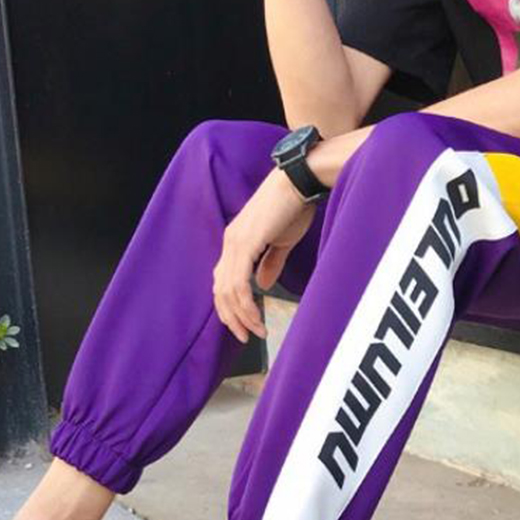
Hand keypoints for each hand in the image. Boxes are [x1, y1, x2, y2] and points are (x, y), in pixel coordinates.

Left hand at [213, 168, 316, 343]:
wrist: (298, 182)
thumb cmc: (293, 207)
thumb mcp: (280, 242)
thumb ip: (269, 264)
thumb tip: (262, 285)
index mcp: (236, 242)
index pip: (224, 281)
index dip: (231, 307)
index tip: (245, 325)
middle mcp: (230, 243)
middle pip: (220, 290)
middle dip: (232, 318)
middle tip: (246, 337)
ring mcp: (234, 242)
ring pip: (228, 291)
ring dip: (241, 316)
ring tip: (255, 332)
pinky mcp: (245, 243)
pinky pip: (238, 282)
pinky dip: (246, 304)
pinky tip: (255, 316)